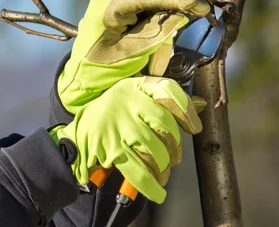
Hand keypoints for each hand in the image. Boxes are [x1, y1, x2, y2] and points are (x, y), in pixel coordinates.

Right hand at [51, 76, 206, 203]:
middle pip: (165, 124)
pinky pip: (139, 170)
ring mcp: (118, 125)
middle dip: (174, 146)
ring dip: (163, 165)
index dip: (186, 110)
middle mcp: (126, 102)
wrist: (76, 135)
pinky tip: (158, 191)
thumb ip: (166, 102)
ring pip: (155, 149)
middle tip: (173, 157)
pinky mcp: (111, 149)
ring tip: (162, 170)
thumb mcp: (134, 99)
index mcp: (133, 86)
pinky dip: (151, 185)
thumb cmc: (112, 116)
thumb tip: (202, 105)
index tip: (194, 127)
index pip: (167, 90)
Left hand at [57, 0, 209, 113]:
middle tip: (200, 8)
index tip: (200, 7)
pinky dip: (161, 5)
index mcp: (107, 6)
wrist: (82, 81)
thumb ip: (156, 33)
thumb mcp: (131, 53)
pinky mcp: (118, 7)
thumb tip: (181, 16)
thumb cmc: (102, 70)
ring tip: (192, 10)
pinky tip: (176, 14)